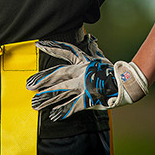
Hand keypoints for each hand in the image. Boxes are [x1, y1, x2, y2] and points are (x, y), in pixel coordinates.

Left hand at [23, 36, 147, 119]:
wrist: (126, 84)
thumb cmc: (112, 72)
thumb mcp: (100, 58)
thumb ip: (93, 49)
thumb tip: (90, 38)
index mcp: (84, 62)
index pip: (66, 51)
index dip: (52, 47)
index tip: (38, 45)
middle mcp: (82, 73)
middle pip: (59, 74)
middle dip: (43, 79)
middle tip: (29, 85)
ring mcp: (84, 86)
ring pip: (61, 91)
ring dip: (47, 98)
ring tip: (34, 104)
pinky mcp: (88, 99)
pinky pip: (72, 106)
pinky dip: (62, 112)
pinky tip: (52, 116)